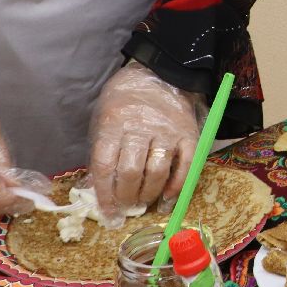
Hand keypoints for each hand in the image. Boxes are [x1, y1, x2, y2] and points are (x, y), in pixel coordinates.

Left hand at [89, 62, 201, 216]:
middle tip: (127, 206)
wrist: (158, 74)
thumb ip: (101, 151)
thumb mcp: (103, 119)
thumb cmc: (123, 101)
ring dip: (149, 194)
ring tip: (143, 202)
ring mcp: (167, 132)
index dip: (105, 194)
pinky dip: (177, 186)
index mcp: (113, 124)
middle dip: (127, 197)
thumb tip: (97, 188)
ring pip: (157, 173)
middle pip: (131, 173)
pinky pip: (185, 166)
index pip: (106, 167)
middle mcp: (140, 128)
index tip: (108, 212)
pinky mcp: (188, 134)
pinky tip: (168, 198)